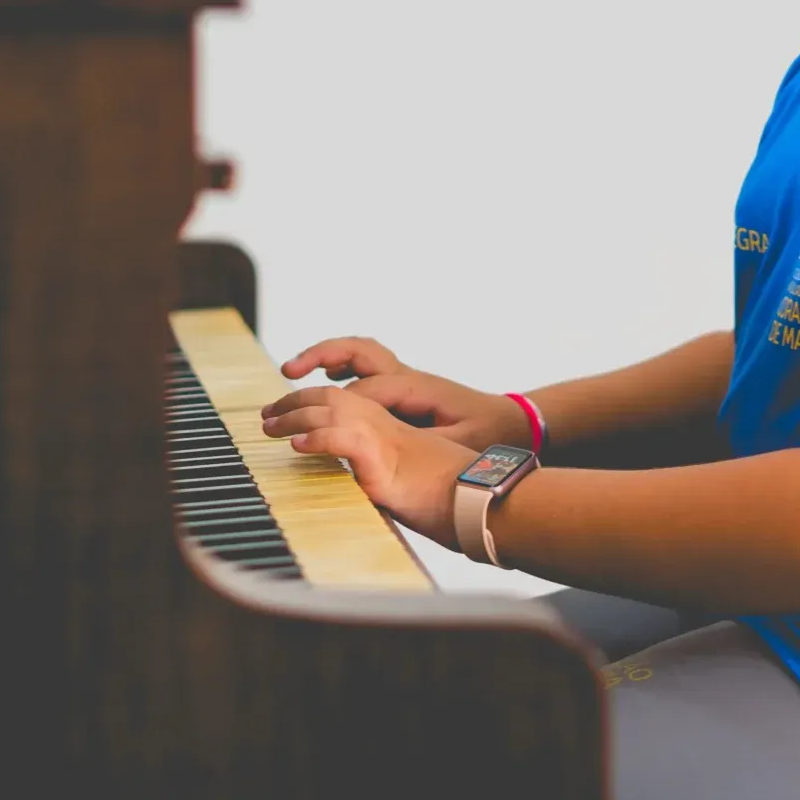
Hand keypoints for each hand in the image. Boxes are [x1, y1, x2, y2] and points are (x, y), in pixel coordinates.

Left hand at [259, 384, 476, 548]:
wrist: (481, 501)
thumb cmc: (452, 498)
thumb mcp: (408, 482)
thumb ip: (381, 477)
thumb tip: (358, 489)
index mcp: (391, 428)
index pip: (343, 400)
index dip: (311, 402)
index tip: (285, 413)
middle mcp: (386, 425)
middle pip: (331, 397)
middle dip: (294, 402)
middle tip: (266, 416)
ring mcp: (385, 439)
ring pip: (332, 410)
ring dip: (295, 416)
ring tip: (270, 426)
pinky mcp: (385, 459)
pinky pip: (344, 439)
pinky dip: (318, 439)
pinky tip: (298, 446)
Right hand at [278, 336, 530, 451]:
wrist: (511, 419)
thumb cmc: (487, 433)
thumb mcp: (462, 443)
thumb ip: (427, 445)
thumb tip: (396, 447)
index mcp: (416, 387)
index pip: (365, 393)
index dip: (337, 410)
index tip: (306, 430)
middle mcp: (406, 376)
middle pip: (357, 352)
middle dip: (321, 356)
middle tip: (288, 373)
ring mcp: (403, 377)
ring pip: (358, 353)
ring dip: (325, 356)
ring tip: (292, 371)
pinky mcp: (402, 386)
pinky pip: (365, 367)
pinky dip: (341, 366)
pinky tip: (324, 380)